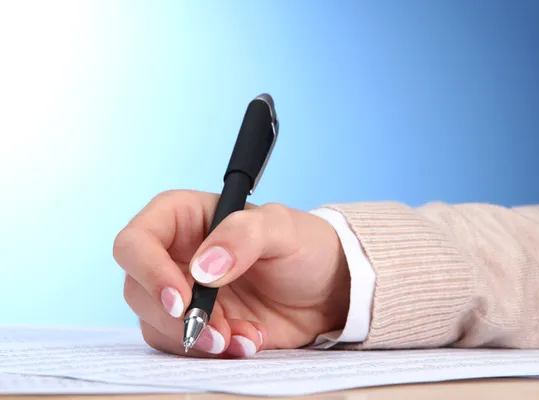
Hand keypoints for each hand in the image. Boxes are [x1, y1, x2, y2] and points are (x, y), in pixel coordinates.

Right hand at [113, 190, 349, 357]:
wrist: (326, 291)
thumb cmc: (304, 246)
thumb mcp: (282, 228)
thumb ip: (244, 235)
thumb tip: (203, 269)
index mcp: (183, 218)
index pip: (136, 242)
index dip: (148, 271)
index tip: (182, 299)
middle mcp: (174, 255)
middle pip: (137, 289)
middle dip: (175, 317)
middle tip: (217, 330)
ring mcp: (183, 293)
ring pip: (155, 324)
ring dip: (197, 338)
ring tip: (244, 334)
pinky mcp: (198, 324)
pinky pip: (182, 346)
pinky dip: (213, 351)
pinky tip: (248, 340)